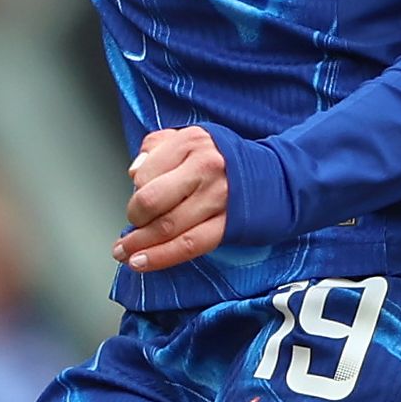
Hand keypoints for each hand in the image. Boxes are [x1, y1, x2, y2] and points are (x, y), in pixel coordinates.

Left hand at [115, 126, 230, 272]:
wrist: (276, 176)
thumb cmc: (226, 159)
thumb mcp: (191, 139)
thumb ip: (157, 148)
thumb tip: (134, 173)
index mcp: (192, 142)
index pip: (145, 174)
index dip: (134, 193)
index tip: (135, 204)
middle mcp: (206, 167)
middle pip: (152, 201)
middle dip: (134, 220)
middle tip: (130, 228)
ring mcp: (219, 197)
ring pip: (167, 227)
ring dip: (139, 245)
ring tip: (124, 253)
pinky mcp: (229, 224)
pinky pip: (189, 245)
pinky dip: (161, 257)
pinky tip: (142, 263)